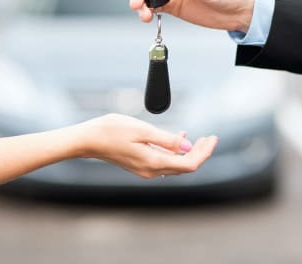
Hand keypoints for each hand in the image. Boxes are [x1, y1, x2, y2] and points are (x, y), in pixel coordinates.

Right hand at [73, 113, 217, 178]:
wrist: (89, 139)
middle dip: (200, 152)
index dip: (204, 153)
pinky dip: (175, 150)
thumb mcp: (142, 130)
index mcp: (153, 162)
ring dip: (190, 151)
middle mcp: (151, 170)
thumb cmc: (112, 131)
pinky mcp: (140, 163)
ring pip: (176, 163)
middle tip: (212, 138)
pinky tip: (179, 138)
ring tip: (201, 138)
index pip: (189, 164)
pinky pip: (165, 160)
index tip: (213, 139)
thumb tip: (188, 146)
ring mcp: (145, 169)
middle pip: (184, 165)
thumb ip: (166, 139)